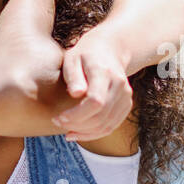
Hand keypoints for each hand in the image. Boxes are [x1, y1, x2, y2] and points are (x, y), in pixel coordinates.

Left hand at [54, 26, 132, 141]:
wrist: (110, 49)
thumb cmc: (85, 54)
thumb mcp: (72, 58)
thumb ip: (73, 76)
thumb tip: (76, 93)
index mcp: (104, 73)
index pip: (95, 102)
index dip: (76, 115)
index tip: (59, 117)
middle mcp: (119, 85)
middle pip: (101, 117)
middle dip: (77, 125)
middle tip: (58, 122)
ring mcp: (125, 96)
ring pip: (107, 125)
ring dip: (84, 133)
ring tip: (66, 130)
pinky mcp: (126, 104)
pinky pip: (111, 126)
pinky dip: (94, 134)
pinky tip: (78, 133)